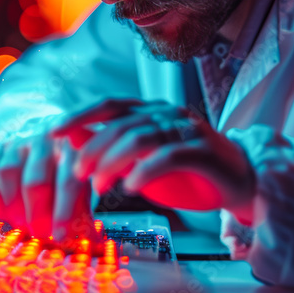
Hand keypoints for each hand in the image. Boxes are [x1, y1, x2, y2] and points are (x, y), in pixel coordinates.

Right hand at [0, 124, 96, 239]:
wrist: (45, 143)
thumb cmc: (66, 173)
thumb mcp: (82, 188)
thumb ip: (85, 214)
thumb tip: (93, 244)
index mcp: (73, 148)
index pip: (68, 182)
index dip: (64, 213)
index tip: (61, 238)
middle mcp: (45, 140)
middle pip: (35, 181)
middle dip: (36, 215)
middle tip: (39, 235)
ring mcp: (17, 142)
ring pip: (8, 174)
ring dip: (13, 207)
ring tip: (21, 226)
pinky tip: (1, 214)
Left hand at [52, 99, 256, 222]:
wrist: (239, 184)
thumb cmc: (187, 173)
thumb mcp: (142, 161)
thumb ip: (113, 150)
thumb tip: (73, 143)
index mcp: (151, 110)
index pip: (110, 105)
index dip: (81, 116)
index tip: (54, 132)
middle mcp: (168, 113)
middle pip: (122, 124)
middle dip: (94, 148)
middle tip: (76, 172)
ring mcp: (187, 128)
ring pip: (141, 138)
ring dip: (114, 163)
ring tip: (98, 186)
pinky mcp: (202, 149)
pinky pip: (167, 156)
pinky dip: (145, 171)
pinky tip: (130, 187)